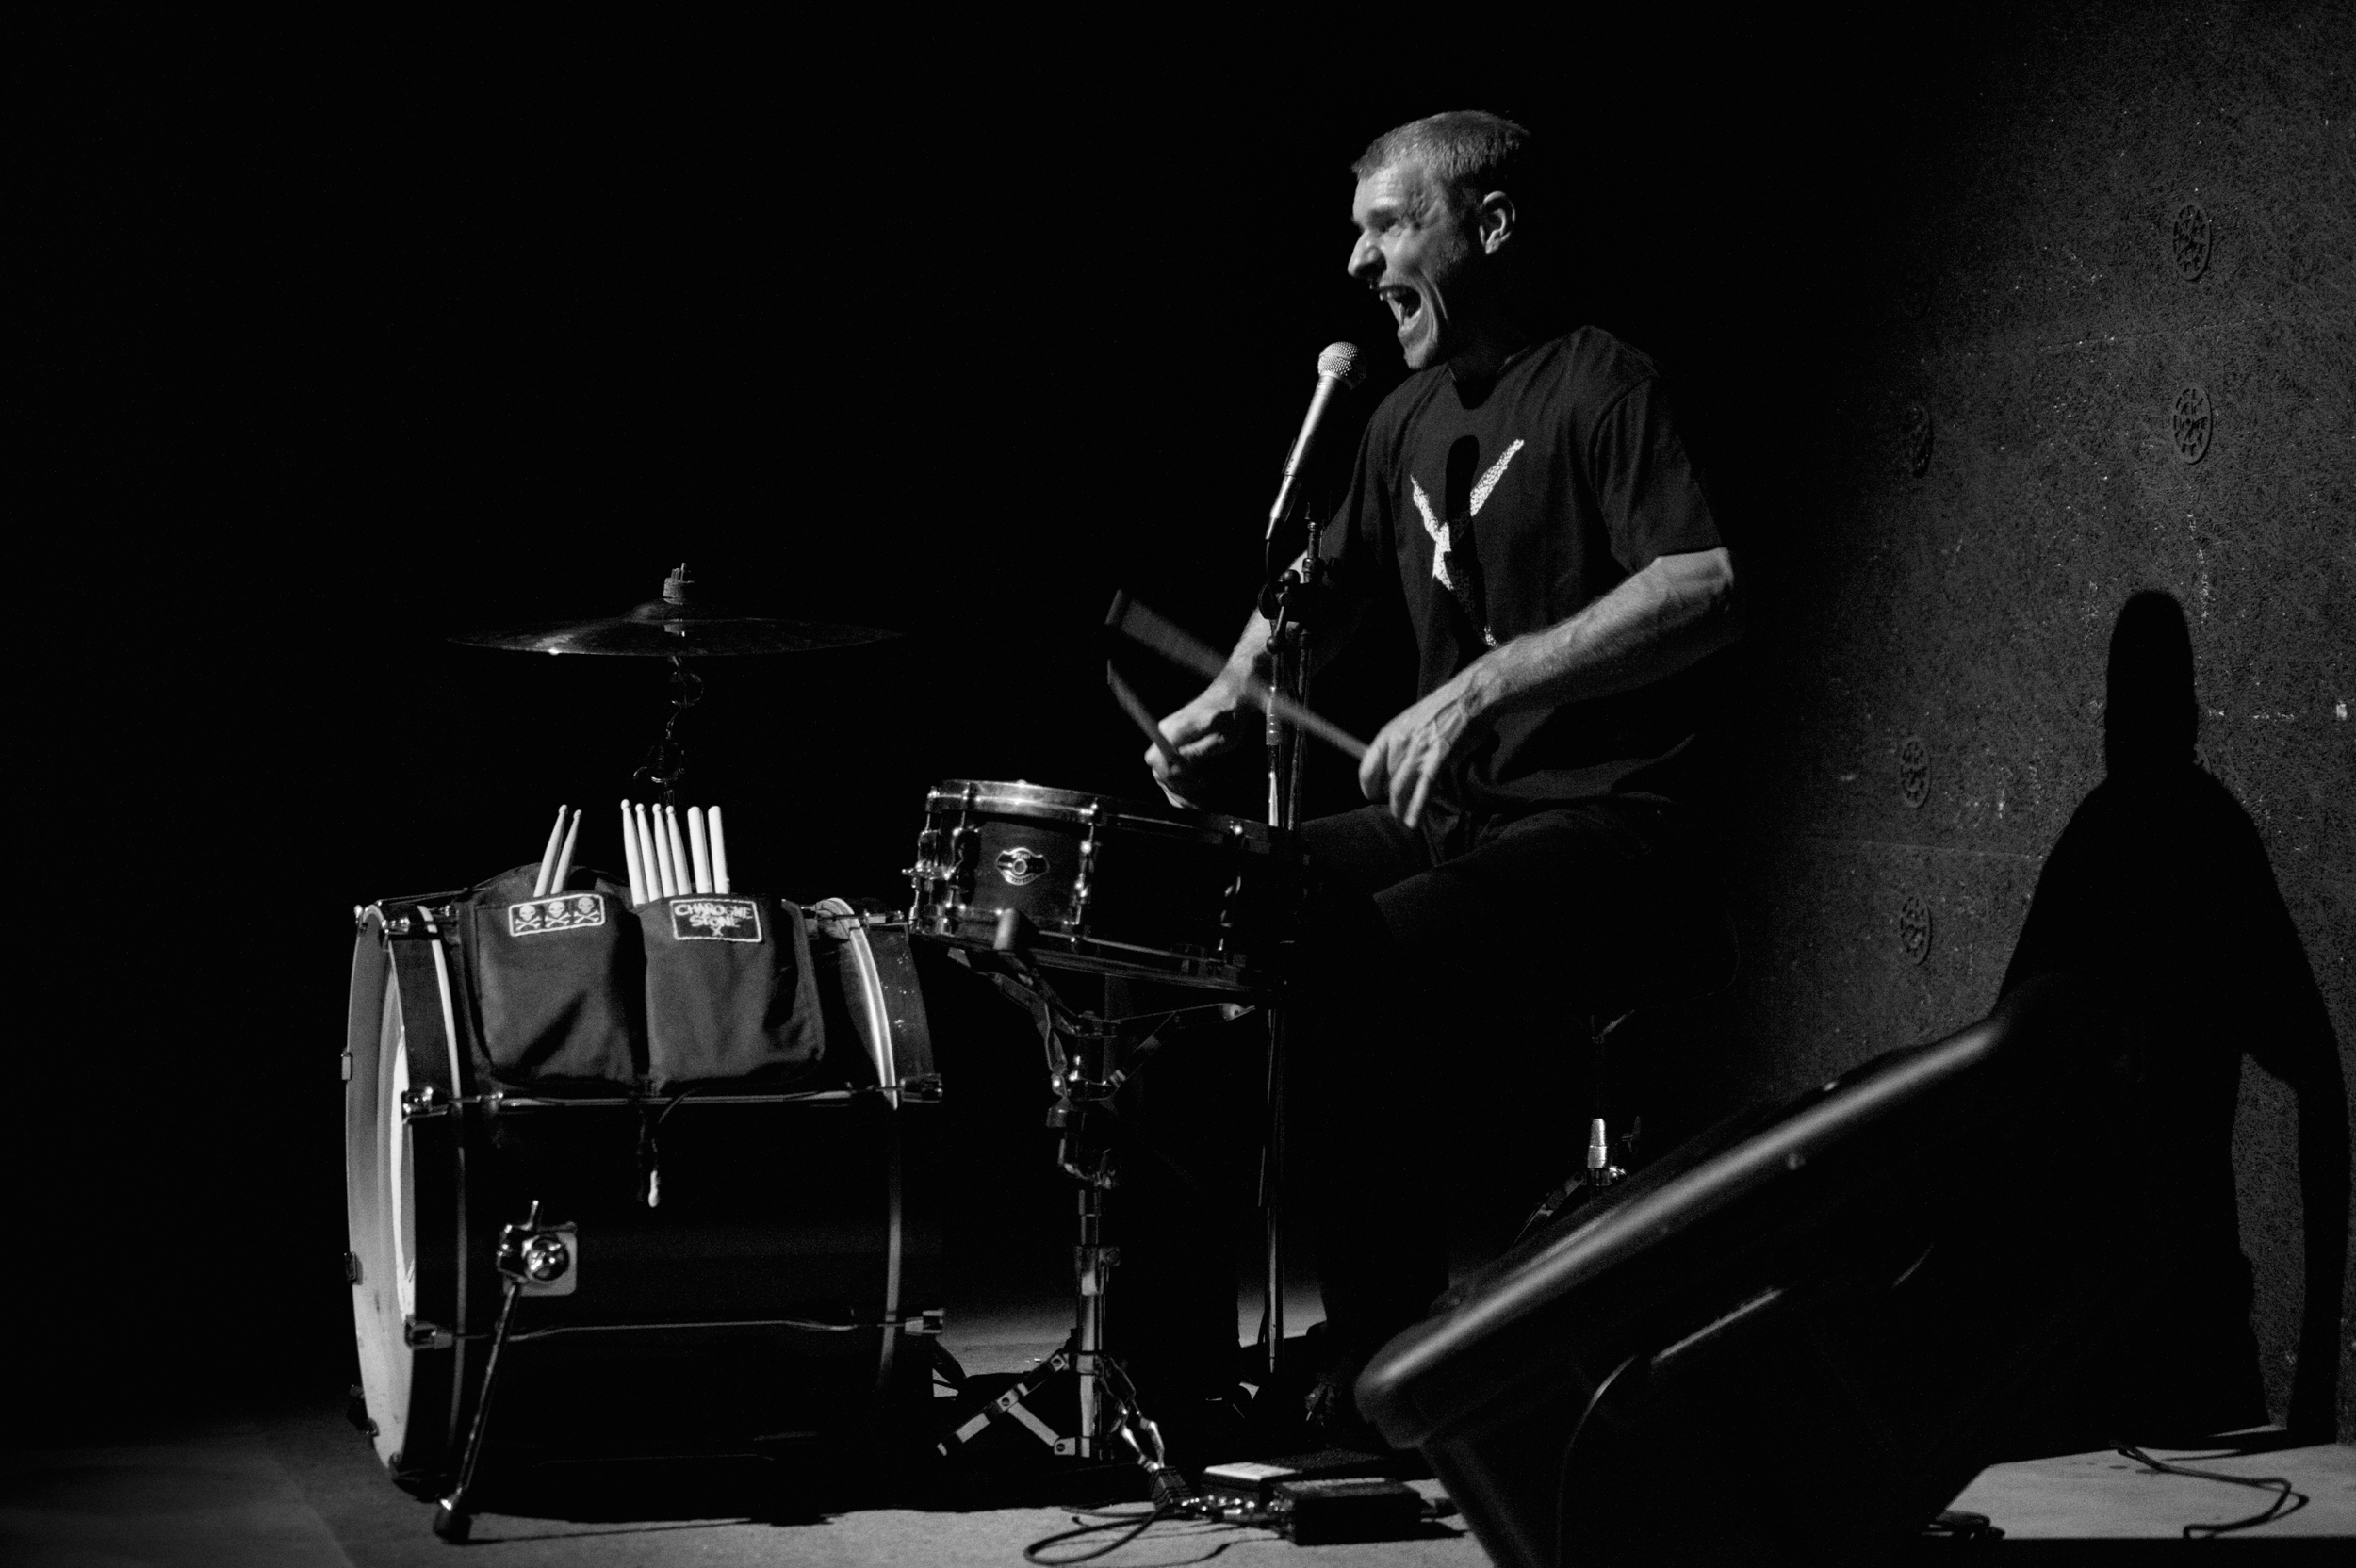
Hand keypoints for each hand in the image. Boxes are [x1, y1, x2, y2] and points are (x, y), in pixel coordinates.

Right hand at [1147, 677, 1246, 808]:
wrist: (1231, 697)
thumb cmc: (1229, 715)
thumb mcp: (1219, 739)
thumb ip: (1195, 754)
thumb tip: (1176, 770)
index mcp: (1173, 731)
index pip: (1158, 763)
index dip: (1174, 780)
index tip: (1196, 786)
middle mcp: (1165, 734)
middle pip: (1159, 771)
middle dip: (1179, 790)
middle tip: (1200, 801)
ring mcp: (1168, 739)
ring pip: (1163, 772)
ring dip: (1179, 790)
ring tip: (1199, 802)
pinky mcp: (1174, 743)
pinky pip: (1169, 766)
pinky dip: (1179, 783)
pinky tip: (1192, 794)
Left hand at [1358, 677, 1486, 828]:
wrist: (1469, 697)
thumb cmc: (1443, 709)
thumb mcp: (1410, 720)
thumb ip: (1399, 742)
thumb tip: (1394, 764)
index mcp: (1389, 732)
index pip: (1367, 768)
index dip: (1368, 787)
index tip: (1372, 795)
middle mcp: (1399, 743)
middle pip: (1385, 782)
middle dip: (1389, 799)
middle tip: (1395, 807)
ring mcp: (1418, 752)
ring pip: (1400, 790)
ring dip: (1399, 809)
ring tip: (1403, 819)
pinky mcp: (1438, 760)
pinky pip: (1423, 791)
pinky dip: (1416, 809)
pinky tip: (1413, 822)